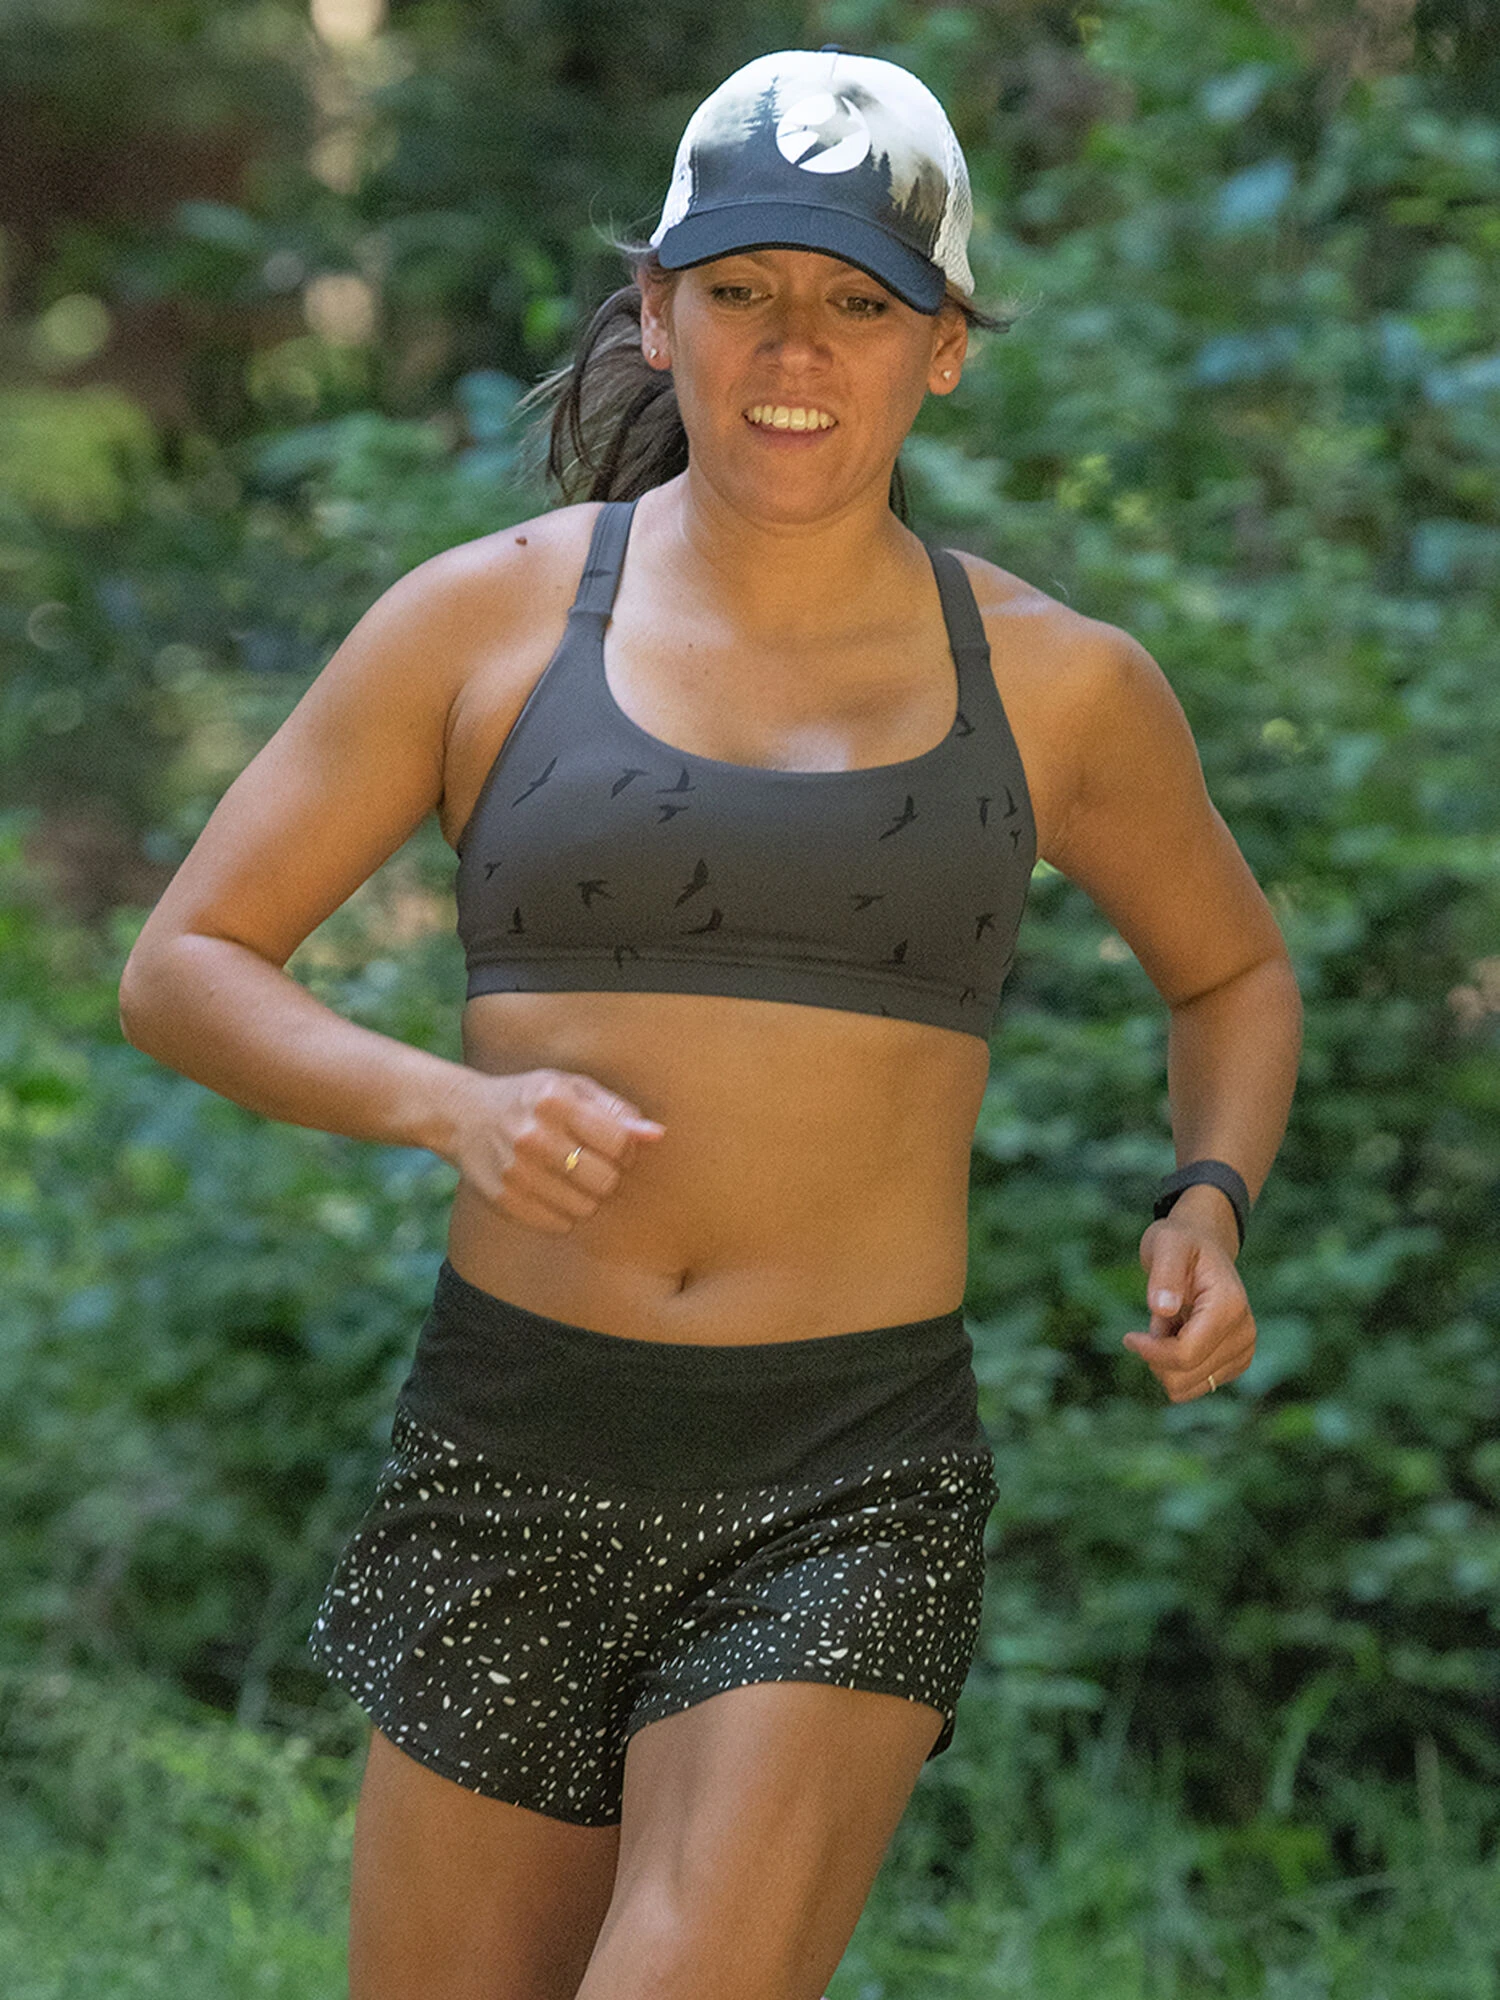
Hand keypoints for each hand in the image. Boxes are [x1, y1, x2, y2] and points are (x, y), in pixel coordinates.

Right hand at [440, 1067, 664, 1235]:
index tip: (613, 1145)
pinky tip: (551, 1190)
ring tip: (569, 1176)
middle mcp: (533, 1136)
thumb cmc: (531, 1099)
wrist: (464, 1116)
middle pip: (604, 1180)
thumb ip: (616, 1110)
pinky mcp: (504, 1199)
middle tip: (592, 1162)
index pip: (618, 1142)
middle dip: (607, 1175)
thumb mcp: (571, 1087)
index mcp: (554, 1101)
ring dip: (586, 1196)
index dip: (625, 1148)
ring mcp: (516, 1171)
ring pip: (585, 1207)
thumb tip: (657, 1135)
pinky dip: (563, 1213)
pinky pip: (558, 1224)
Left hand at [1121, 1212, 1255, 1400]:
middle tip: (1156, 1323)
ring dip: (1166, 1361)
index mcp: (1228, 1307)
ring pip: (1187, 1388)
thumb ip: (1165, 1274)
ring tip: (1170, 1327)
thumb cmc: (1181, 1242)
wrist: (1203, 1246)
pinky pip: (1194, 1386)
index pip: (1185, 1354)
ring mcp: (1243, 1351)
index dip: (1150, 1352)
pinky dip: (1176, 1366)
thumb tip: (1162, 1308)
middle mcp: (1244, 1334)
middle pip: (1185, 1377)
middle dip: (1158, 1357)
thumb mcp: (1166, 1244)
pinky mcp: (1235, 1362)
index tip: (1129, 1337)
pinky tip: (1179, 1336)